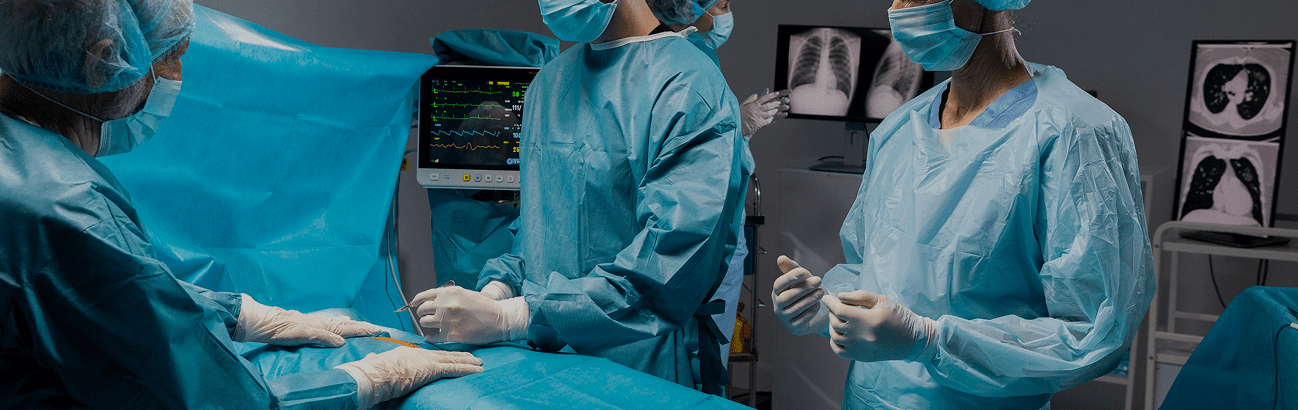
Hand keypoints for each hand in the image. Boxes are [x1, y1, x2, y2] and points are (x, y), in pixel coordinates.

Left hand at [235, 294, 382, 346]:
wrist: (267, 322)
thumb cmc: (284, 330)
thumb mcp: (304, 335)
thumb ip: (323, 337)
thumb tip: (342, 342)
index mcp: (324, 325)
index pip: (348, 328)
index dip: (363, 330)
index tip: (378, 330)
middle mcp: (322, 322)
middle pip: (347, 324)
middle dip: (362, 327)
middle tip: (376, 328)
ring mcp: (316, 322)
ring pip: (339, 323)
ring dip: (352, 325)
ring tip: (362, 326)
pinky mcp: (309, 324)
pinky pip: (330, 324)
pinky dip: (340, 324)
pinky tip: (337, 323)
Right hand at [335, 346, 481, 408]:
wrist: (375, 373)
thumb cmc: (373, 372)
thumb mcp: (376, 364)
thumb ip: (377, 361)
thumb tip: (371, 359)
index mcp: (408, 353)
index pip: (430, 354)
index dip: (442, 355)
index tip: (450, 355)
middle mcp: (421, 354)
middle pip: (445, 354)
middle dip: (460, 355)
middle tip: (473, 356)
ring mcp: (428, 361)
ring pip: (453, 360)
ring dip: (468, 361)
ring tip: (480, 362)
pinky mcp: (432, 369)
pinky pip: (453, 368)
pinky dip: (467, 368)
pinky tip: (477, 369)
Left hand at [414, 286, 526, 343]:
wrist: (499, 319)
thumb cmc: (483, 306)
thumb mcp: (464, 294)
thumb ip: (447, 296)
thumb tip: (429, 301)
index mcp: (449, 292)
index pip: (424, 296)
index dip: (416, 301)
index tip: (414, 305)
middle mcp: (447, 305)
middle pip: (422, 310)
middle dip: (423, 313)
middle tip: (427, 316)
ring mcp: (448, 320)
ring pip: (425, 323)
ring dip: (427, 324)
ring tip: (434, 325)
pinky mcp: (452, 335)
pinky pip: (432, 337)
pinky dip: (430, 337)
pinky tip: (431, 336)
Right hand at [740, 89, 789, 136]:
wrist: (737, 126)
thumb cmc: (738, 116)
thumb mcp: (742, 105)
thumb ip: (749, 99)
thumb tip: (756, 94)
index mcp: (753, 105)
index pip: (764, 98)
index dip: (771, 95)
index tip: (777, 93)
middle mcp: (757, 110)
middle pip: (769, 105)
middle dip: (775, 103)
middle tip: (779, 102)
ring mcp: (759, 117)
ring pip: (770, 113)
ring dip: (774, 111)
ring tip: (777, 109)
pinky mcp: (760, 124)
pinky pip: (768, 120)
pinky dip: (771, 118)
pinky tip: (772, 117)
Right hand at [771, 255, 828, 334]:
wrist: (815, 313)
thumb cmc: (805, 293)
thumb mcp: (800, 279)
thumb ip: (792, 269)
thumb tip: (781, 258)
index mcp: (777, 292)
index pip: (778, 284)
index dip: (790, 278)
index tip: (804, 271)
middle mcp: (778, 306)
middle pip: (786, 297)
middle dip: (803, 288)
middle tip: (819, 280)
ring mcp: (785, 318)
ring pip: (794, 309)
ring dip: (809, 299)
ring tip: (821, 292)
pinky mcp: (794, 327)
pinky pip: (801, 320)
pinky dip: (810, 312)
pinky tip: (818, 305)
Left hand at [822, 291, 936, 362]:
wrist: (912, 341)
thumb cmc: (899, 317)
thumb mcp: (882, 300)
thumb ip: (860, 296)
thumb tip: (839, 296)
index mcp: (868, 320)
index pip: (839, 310)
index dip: (830, 301)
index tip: (827, 296)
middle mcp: (862, 336)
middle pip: (835, 322)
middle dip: (833, 311)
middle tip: (837, 306)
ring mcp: (860, 349)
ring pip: (834, 335)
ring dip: (833, 325)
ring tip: (840, 318)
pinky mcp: (860, 357)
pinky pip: (838, 350)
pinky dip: (834, 340)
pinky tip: (840, 333)